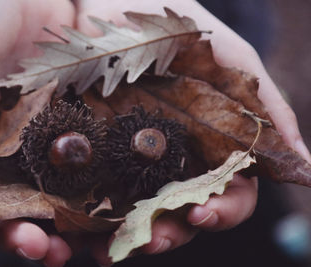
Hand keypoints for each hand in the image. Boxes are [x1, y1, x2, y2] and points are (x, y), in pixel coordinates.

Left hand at [74, 0, 310, 264]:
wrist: (113, 7)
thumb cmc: (176, 27)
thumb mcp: (228, 57)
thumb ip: (265, 106)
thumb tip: (306, 163)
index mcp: (208, 149)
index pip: (225, 195)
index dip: (221, 210)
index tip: (201, 211)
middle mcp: (170, 163)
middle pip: (175, 215)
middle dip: (167, 233)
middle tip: (150, 241)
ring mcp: (126, 163)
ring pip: (130, 215)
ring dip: (123, 237)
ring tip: (104, 250)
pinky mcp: (87, 156)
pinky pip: (84, 195)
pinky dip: (80, 220)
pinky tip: (69, 233)